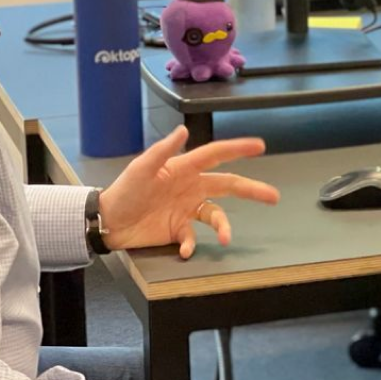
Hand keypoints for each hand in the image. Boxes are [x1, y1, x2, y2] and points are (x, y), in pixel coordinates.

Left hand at [100, 125, 279, 258]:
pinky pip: (193, 237)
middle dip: (252, 190)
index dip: (238, 149)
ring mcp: (186, 209)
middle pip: (228, 186)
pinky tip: (185, 249)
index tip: (260, 146)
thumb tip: (184, 130)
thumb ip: (163, 150)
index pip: (216, 155)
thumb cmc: (124, 191)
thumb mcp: (141, 168)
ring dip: (224, 227)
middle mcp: (191, 187)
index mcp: (184, 169)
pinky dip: (192, 244)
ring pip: (216, 215)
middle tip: (273, 197)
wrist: (107, 221)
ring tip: (226, 238)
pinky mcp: (178, 229)